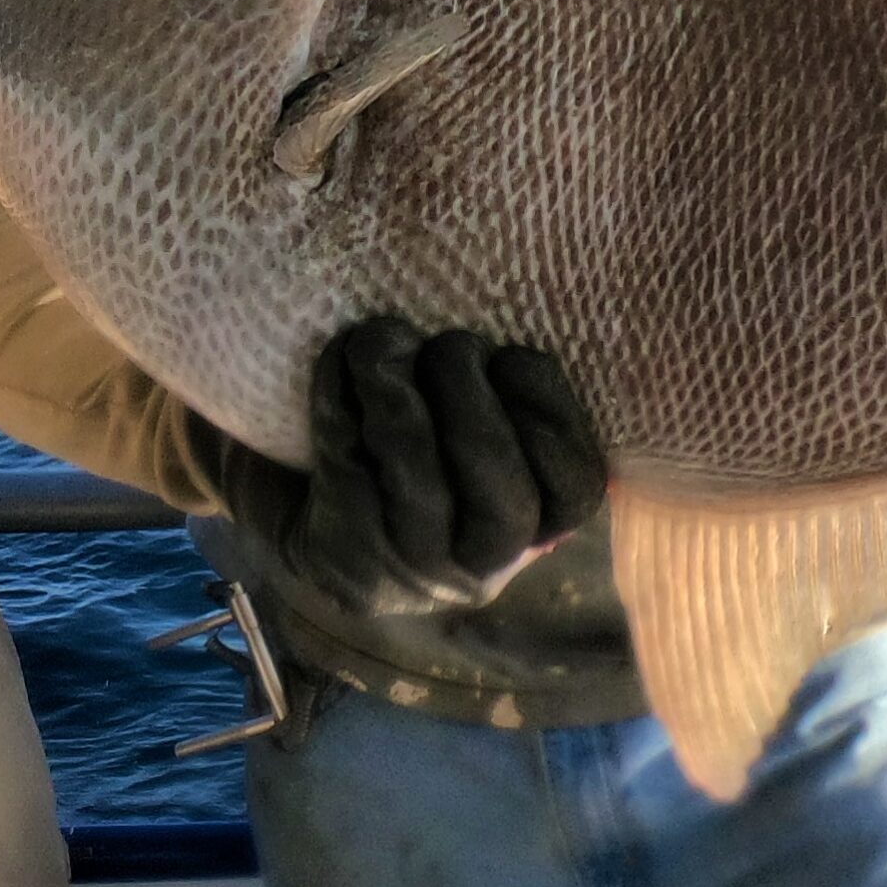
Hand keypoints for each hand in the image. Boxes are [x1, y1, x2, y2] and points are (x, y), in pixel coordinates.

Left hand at [216, 317, 606, 618]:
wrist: (311, 512)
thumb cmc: (416, 443)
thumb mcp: (478, 422)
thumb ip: (512, 389)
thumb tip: (552, 312)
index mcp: (537, 526)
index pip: (575, 488)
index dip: (553, 415)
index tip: (512, 354)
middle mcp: (485, 566)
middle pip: (504, 501)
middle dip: (473, 406)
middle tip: (449, 344)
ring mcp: (416, 574)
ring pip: (421, 488)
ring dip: (400, 397)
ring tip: (382, 338)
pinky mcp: (350, 564)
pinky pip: (350, 478)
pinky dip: (341, 407)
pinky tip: (341, 361)